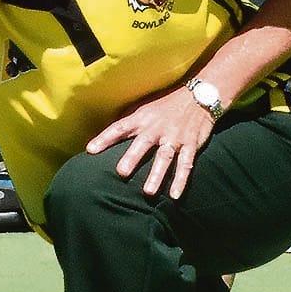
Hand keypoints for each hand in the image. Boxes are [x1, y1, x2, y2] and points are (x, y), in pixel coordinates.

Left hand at [85, 85, 214, 198]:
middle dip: (133, 158)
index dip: (105, 138)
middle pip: (143, 143)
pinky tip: (175, 195)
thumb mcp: (144, 108)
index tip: (90, 150)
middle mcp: (157, 128)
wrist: (199, 96)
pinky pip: (186, 164)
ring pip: (165, 157)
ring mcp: (174, 137)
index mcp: (142, 118)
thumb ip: (127, 122)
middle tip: (121, 172)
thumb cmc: (166, 104)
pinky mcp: (191, 145)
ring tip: (148, 192)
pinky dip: (181, 180)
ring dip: (157, 175)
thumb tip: (105, 135)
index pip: (120, 127)